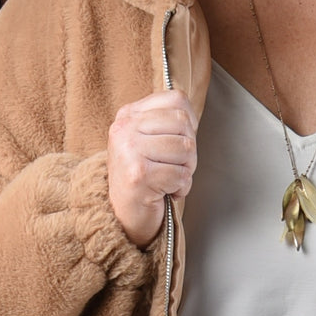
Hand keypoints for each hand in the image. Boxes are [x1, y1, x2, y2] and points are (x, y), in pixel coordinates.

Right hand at [107, 90, 197, 247]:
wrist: (124, 215)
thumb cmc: (145, 177)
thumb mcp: (150, 139)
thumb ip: (167, 120)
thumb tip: (190, 114)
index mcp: (128, 114)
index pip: (177, 99)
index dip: (189, 123)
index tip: (175, 142)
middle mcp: (124, 128)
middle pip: (183, 123)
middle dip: (188, 150)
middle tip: (172, 165)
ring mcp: (128, 150)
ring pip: (186, 148)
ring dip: (185, 169)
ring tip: (167, 178)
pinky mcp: (138, 175)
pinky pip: (181, 175)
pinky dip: (180, 188)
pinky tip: (164, 191)